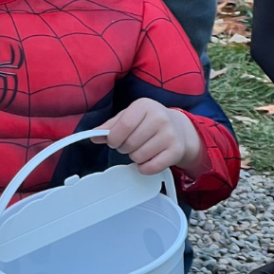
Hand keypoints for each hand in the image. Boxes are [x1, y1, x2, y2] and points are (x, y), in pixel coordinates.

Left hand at [92, 98, 207, 175]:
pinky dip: (144, 168)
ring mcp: (170, 135)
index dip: (114, 139)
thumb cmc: (149, 121)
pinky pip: (151, 167)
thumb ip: (110, 126)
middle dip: (124, 148)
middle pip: (129, 144)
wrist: (179, 128)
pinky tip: (148, 159)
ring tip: (142, 148)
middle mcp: (160, 118)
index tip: (113, 141)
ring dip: (135, 157)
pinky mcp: (177, 151)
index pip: (123, 127)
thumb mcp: (129, 117)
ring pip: (139, 157)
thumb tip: (93, 136)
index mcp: (144, 106)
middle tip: (130, 144)